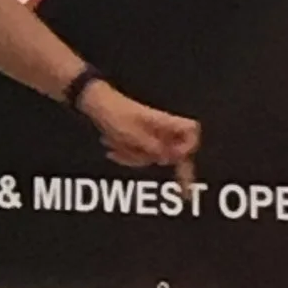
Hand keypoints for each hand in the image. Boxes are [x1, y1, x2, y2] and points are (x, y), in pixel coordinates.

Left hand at [83, 81, 202, 190]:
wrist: (95, 104)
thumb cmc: (114, 114)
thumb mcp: (133, 134)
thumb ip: (153, 148)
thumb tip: (167, 159)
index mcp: (165, 121)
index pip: (192, 130)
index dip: (189, 145)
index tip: (176, 156)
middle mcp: (161, 128)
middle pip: (175, 151)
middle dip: (160, 162)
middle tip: (171, 183)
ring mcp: (151, 134)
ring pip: (154, 156)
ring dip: (136, 158)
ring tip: (116, 149)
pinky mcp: (139, 139)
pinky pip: (140, 154)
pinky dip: (128, 155)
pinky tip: (113, 151)